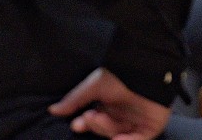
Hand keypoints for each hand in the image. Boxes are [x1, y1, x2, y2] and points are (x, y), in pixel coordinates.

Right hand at [48, 68, 170, 139]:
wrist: (143, 69)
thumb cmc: (118, 74)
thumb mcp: (93, 85)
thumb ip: (75, 100)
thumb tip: (52, 110)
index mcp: (109, 105)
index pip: (95, 121)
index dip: (86, 124)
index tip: (76, 124)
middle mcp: (122, 115)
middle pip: (105, 129)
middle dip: (95, 125)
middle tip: (90, 117)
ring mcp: (136, 122)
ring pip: (118, 135)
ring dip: (107, 129)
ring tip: (100, 117)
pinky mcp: (149, 128)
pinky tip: (117, 139)